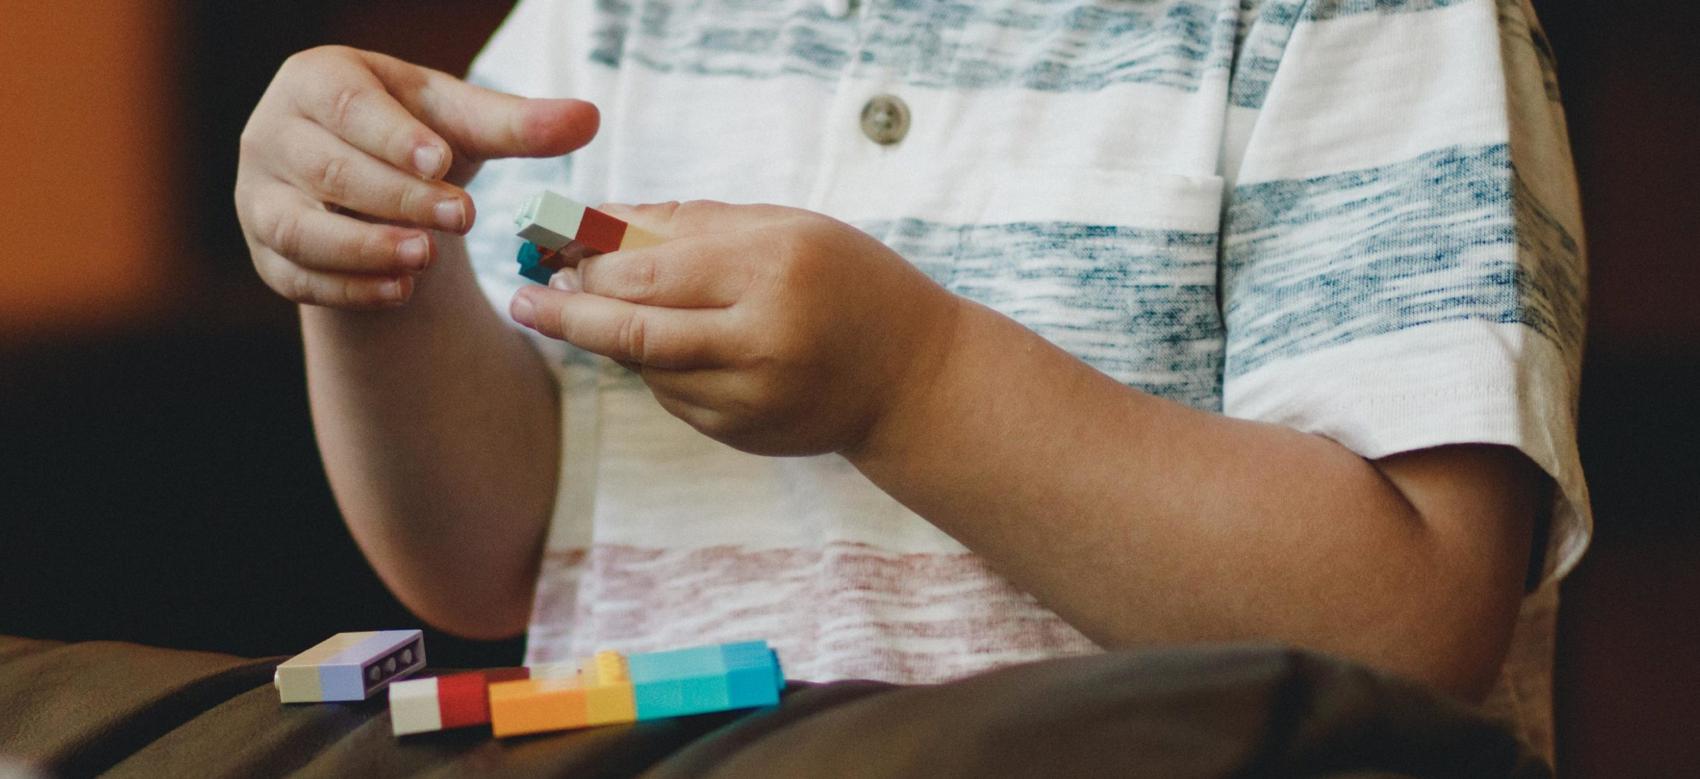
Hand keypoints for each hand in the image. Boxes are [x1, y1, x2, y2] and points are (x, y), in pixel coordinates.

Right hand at [235, 46, 598, 308]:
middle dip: (396, 196)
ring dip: (363, 247)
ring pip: (299, 227)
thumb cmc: (417, 137)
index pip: (347, 106)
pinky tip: (400, 292)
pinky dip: (349, 289)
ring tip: (425, 259)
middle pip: (328, 169)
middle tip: (460, 217)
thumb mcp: (463, 124)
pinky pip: (297, 276)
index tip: (441, 160)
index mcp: (317, 81)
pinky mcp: (266, 254)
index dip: (392, 135)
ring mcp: (259, 197)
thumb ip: (519, 123)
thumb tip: (589, 118)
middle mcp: (273, 134)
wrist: (372, 186)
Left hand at [510, 202, 962, 456]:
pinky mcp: (742, 434)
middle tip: (527, 297)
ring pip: (645, 369)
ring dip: (610, 339)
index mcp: (773, 270)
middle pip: (631, 332)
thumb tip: (597, 220)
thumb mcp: (784, 229)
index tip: (547, 248)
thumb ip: (691, 222)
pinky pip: (672, 396)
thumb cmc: (848, 282)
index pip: (649, 270)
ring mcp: (751, 397)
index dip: (588, 262)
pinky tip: (668, 344)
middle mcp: (761, 339)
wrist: (913, 378)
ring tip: (590, 309)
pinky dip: (655, 368)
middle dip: (568, 313)